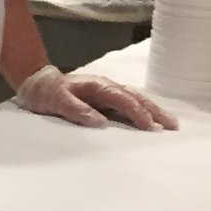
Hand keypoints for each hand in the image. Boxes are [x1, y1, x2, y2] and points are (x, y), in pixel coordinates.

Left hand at [15, 64, 177, 130]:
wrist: (36, 84)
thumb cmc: (46, 93)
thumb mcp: (56, 101)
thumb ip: (77, 110)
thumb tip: (100, 122)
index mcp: (99, 86)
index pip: (124, 100)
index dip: (138, 113)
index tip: (151, 127)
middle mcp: (107, 87)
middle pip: (137, 98)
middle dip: (156, 111)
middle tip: (174, 125)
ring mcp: (107, 92)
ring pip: (136, 100)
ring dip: (153, 110)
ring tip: (169, 123)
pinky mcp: (104, 99)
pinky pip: (128, 104)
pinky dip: (142, 110)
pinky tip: (150, 119)